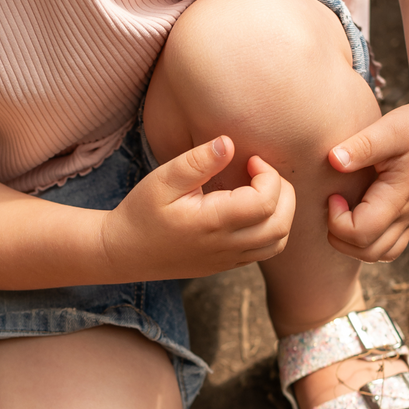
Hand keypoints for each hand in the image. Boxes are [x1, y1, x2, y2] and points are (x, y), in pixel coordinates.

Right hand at [102, 136, 295, 279]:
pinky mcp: (227, 264)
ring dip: (282, 212)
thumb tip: (229, 143)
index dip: (268, 175)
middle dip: (283, 192)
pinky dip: (271, 228)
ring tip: (262, 189)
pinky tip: (250, 208)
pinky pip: (265, 251)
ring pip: (278, 242)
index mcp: (212, 223)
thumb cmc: (141, 213)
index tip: (250, 159)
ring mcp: (228, 259)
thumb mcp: (163, 180)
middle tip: (262, 172)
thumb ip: (198, 161)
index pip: (265, 202)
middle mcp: (225, 246)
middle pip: (281, 225)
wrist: (125, 251)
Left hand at [325, 98, 408, 262]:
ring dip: (353, 243)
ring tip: (344, 212)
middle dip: (340, 237)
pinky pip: (388, 245)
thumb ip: (361, 146)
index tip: (334, 194)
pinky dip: (368, 240)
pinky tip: (357, 212)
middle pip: (369, 253)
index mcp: (399, 198)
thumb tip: (332, 160)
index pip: (361, 234)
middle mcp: (406, 214)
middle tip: (334, 204)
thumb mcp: (389, 129)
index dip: (337, 221)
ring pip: (380, 254)